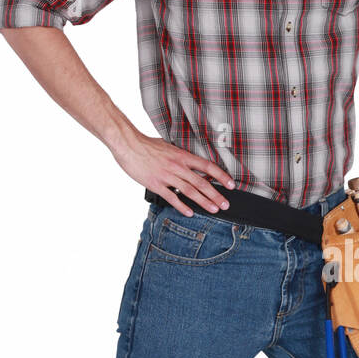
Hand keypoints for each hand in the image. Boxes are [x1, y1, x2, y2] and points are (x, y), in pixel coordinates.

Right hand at [110, 131, 235, 216]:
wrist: (128, 144)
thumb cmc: (146, 144)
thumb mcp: (168, 146)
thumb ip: (180, 155)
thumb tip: (190, 162)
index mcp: (182, 156)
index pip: (207, 166)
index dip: (221, 176)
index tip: (230, 185)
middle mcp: (177, 166)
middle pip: (201, 182)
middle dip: (216, 195)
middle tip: (225, 204)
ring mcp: (167, 176)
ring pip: (190, 191)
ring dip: (204, 202)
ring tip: (214, 209)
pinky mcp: (156, 184)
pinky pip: (172, 197)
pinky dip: (182, 206)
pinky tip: (190, 213)